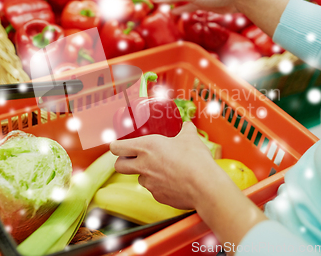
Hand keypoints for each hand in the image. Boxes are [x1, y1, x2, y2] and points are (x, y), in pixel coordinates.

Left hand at [109, 122, 224, 209]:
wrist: (205, 186)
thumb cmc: (195, 159)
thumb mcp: (190, 137)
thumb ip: (186, 130)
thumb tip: (187, 125)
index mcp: (147, 147)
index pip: (116, 147)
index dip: (115, 146)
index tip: (118, 145)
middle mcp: (143, 165)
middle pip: (119, 166)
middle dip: (123, 162)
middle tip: (133, 158)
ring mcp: (149, 183)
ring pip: (139, 178)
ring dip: (145, 173)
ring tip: (161, 169)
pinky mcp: (158, 196)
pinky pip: (153, 190)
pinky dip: (159, 185)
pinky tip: (172, 181)